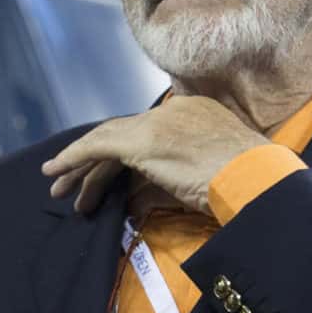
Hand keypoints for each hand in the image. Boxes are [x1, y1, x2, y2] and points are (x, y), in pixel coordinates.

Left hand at [41, 97, 267, 218]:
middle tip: (70, 185)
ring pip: (106, 141)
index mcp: (193, 114)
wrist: (255, 180)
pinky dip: (73, 157)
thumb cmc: (242, 185)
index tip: (107, 179)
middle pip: (122, 134)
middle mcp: (171, 112)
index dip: (120, 158)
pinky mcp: (142, 140)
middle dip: (93, 162)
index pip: (144, 133)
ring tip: (59, 188)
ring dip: (80, 167)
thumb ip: (167, 182)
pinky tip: (56, 170)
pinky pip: (97, 146)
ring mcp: (156, 124)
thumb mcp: (202, 179)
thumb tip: (134, 200)